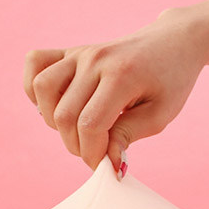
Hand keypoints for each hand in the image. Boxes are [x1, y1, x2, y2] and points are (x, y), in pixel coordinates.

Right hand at [23, 8, 208, 174]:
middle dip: (77, 145)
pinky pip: (35, 63)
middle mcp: (95, 59)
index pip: (90, 125)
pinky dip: (35, 88)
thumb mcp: (160, 114)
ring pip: (43, 89)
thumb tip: (107, 163)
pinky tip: (56, 104)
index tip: (105, 166)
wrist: (173, 42)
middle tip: (98, 150)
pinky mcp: (71, 51)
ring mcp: (80, 52)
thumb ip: (128, 136)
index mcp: (121, 75)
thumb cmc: (170, 80)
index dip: (93, 154)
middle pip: (64, 115)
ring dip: (54, 121)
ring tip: (79, 128)